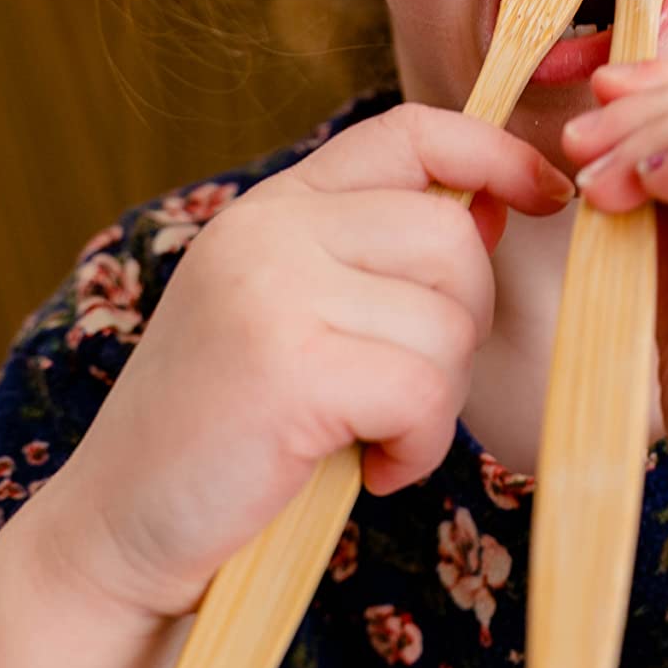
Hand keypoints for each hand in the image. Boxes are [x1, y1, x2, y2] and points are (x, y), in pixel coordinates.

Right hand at [32, 104, 573, 619]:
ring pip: (447, 321)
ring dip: (437, 400)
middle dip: (462, 326)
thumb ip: (381, 256)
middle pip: (451, 238)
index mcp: (274, 206)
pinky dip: (420, 445)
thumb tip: (499, 202)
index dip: (496, 154)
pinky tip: (373, 471)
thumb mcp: (301, 316)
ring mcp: (271, 290)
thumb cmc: (232, 435)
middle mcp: (267, 229)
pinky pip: (424, 390)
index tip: (546, 196)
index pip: (412, 132)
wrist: (121, 536)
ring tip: (373, 437)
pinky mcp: (287, 366)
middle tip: (405, 395)